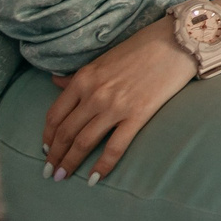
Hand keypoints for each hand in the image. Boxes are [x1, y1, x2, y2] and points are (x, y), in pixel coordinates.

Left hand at [41, 19, 194, 181]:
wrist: (175, 42)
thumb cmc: (139, 48)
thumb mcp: (102, 60)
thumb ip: (77, 76)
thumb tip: (55, 82)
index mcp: (83, 79)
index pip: (55, 115)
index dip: (47, 137)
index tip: (46, 150)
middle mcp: (94, 94)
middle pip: (65, 132)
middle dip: (54, 156)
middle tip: (50, 172)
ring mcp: (115, 106)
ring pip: (84, 142)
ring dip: (70, 163)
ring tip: (63, 177)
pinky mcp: (137, 115)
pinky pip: (115, 148)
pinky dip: (102, 166)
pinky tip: (94, 179)